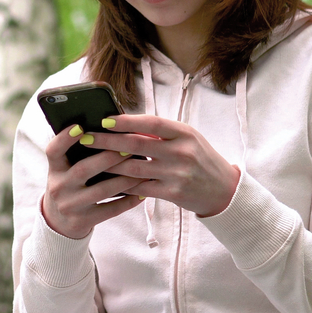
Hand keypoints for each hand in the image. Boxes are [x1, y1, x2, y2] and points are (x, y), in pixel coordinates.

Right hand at [41, 123, 144, 238]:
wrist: (58, 222)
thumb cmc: (69, 186)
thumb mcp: (64, 171)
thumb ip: (77, 155)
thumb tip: (108, 134)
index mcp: (54, 170)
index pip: (53, 151)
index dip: (64, 138)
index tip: (80, 127)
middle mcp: (58, 187)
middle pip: (83, 169)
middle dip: (108, 157)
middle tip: (129, 148)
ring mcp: (70, 205)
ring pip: (102, 190)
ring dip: (125, 179)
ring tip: (142, 170)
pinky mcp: (82, 221)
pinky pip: (110, 210)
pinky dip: (128, 201)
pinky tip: (142, 193)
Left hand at [79, 114, 240, 216]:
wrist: (225, 190)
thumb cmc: (201, 159)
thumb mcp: (189, 139)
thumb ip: (162, 133)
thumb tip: (126, 124)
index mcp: (185, 133)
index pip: (152, 123)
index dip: (127, 121)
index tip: (105, 120)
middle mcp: (181, 152)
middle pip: (137, 145)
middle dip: (107, 141)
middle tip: (86, 138)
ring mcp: (177, 174)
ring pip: (134, 168)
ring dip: (109, 164)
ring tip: (89, 159)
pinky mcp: (173, 193)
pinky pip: (141, 187)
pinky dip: (122, 184)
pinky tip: (107, 181)